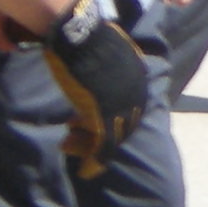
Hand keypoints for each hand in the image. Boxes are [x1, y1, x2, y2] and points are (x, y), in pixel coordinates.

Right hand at [35, 0, 156, 182]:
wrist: (78, 35)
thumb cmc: (84, 39)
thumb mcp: (104, 54)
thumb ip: (105, 66)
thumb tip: (95, 66)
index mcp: (137, 78)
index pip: (128, 107)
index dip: (109, 119)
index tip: (86, 123)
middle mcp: (135, 94)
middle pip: (121, 125)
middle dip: (98, 136)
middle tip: (75, 140)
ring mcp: (121, 106)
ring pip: (111, 137)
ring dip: (90, 148)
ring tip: (69, 146)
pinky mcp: (104, 116)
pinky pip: (103, 146)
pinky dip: (95, 162)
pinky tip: (86, 171)